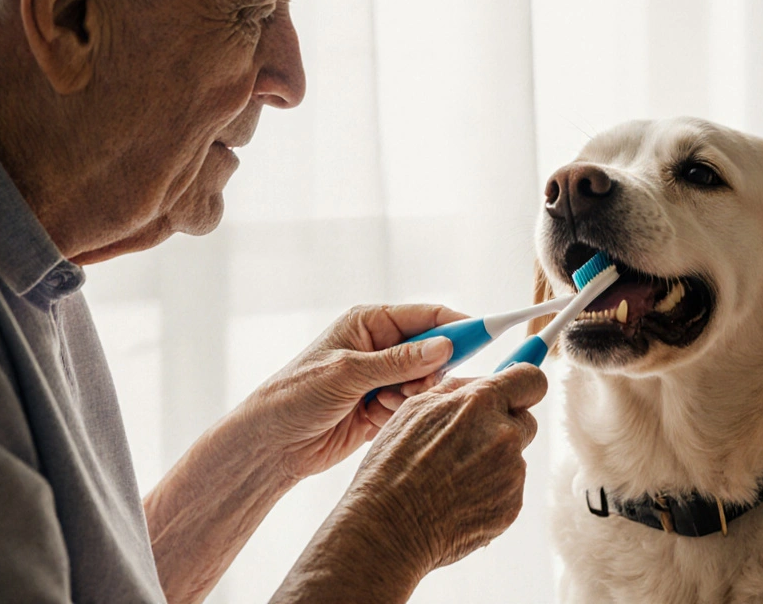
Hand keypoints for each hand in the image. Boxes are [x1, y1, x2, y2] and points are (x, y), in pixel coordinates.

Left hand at [239, 304, 464, 483]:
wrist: (271, 445)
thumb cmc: (295, 397)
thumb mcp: (346, 374)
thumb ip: (398, 361)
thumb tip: (446, 346)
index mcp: (370, 323)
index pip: (428, 316)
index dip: (460, 326)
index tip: (491, 337)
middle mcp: (381, 347)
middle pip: (436, 351)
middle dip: (432, 372)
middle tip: (414, 390)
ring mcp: (384, 378)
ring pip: (429, 383)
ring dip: (415, 397)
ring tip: (383, 407)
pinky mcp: (384, 408)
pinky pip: (416, 407)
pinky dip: (406, 415)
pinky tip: (378, 421)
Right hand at [333, 363, 547, 579]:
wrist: (388, 528)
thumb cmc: (393, 466)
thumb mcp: (415, 410)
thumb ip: (457, 391)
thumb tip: (482, 383)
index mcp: (481, 404)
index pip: (531, 380)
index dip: (524, 385)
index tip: (517, 393)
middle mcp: (503, 435)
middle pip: (525, 421)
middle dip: (505, 426)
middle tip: (469, 442)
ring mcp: (511, 473)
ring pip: (513, 458)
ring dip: (493, 462)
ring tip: (451, 479)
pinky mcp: (512, 506)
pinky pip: (509, 489)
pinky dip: (490, 491)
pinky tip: (456, 500)